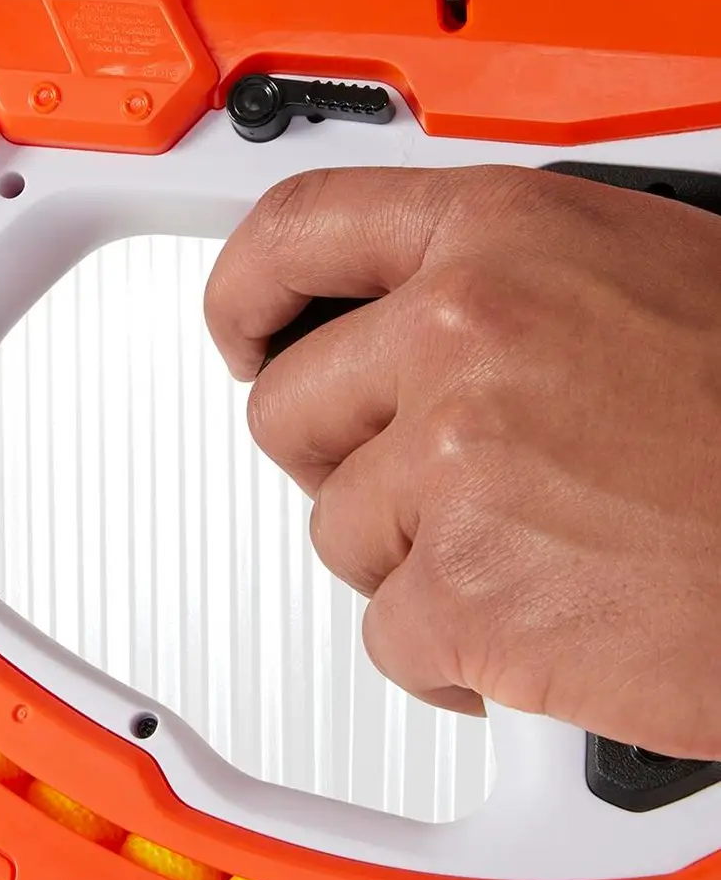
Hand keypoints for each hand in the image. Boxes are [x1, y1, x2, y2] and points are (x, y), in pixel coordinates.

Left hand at [204, 165, 720, 760]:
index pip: (296, 229)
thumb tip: (400, 310)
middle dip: (345, 457)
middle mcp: (463, 332)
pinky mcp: (466, 593)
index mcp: (504, 236)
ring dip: (414, 557)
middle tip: (435, 483)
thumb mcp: (643, 274)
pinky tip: (547, 623)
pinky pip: (388, 632)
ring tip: (536, 550)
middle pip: (289, 405)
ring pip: (337, 528)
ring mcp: (456, 463)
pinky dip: (453, 650)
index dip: (245, 287)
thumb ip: (502, 280)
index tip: (237, 326)